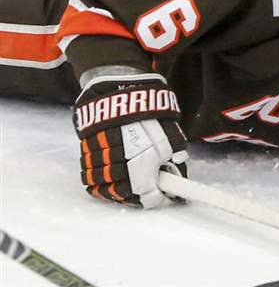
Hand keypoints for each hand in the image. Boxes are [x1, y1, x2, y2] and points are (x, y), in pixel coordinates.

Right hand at [73, 73, 187, 207]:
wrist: (117, 91)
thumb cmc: (148, 113)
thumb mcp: (171, 132)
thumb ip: (176, 152)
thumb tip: (179, 166)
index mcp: (142, 167)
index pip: (150, 197)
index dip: (160, 200)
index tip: (167, 198)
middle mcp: (120, 169)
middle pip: (125, 196)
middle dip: (138, 195)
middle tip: (148, 190)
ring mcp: (101, 162)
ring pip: (105, 187)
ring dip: (117, 189)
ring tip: (129, 184)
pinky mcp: (86, 153)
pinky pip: (89, 175)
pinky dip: (99, 179)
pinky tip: (110, 174)